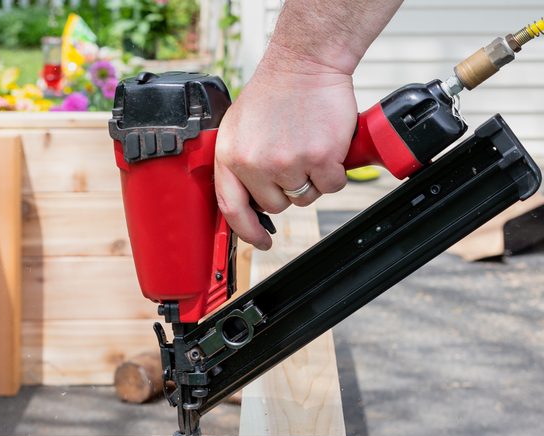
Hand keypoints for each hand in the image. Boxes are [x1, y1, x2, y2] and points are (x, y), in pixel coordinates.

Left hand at [215, 45, 357, 249]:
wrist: (304, 63)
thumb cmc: (274, 93)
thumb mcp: (237, 128)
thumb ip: (237, 164)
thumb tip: (246, 202)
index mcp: (230, 157)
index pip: (232, 209)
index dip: (246, 231)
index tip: (259, 241)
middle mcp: (255, 164)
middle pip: (274, 206)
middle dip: (286, 190)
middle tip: (292, 160)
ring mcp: (287, 163)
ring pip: (303, 197)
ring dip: (311, 180)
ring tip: (307, 148)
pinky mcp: (319, 158)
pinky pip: (330, 186)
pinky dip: (335, 172)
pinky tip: (327, 148)